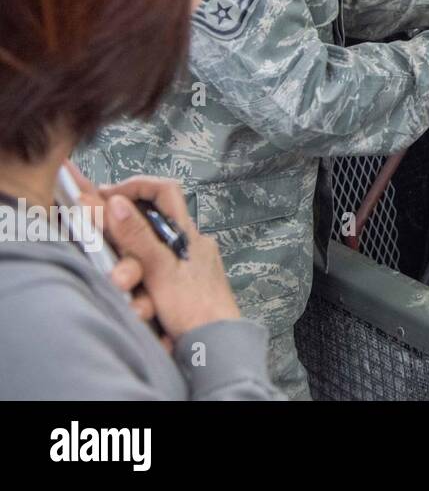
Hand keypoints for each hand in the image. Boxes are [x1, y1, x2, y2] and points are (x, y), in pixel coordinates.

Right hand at [98, 176, 239, 343]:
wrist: (216, 346)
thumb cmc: (196, 308)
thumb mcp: (160, 270)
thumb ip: (138, 237)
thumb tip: (116, 202)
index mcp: (188, 233)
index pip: (163, 192)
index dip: (135, 187)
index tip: (106, 197)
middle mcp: (189, 245)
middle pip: (146, 233)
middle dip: (125, 253)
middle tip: (117, 274)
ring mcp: (186, 267)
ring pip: (147, 263)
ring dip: (136, 283)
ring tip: (139, 306)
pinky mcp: (181, 289)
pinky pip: (154, 283)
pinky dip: (144, 296)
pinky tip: (146, 312)